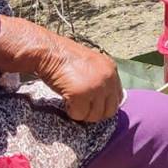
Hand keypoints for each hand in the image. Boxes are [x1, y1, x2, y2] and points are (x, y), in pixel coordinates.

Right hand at [0, 16, 122, 121]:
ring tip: (72, 101)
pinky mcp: (81, 95)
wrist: (49, 51)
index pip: (117, 98)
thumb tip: (103, 101)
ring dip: (82, 112)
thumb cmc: (65, 58)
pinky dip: (71, 111)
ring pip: (94, 116)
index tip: (92, 104)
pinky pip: (79, 115)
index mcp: (111, 70)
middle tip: (81, 106)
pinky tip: (66, 100)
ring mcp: (96, 87)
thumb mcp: (91, 66)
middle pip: (109, 111)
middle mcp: (107, 78)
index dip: (104, 104)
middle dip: (94, 112)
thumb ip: (100, 80)